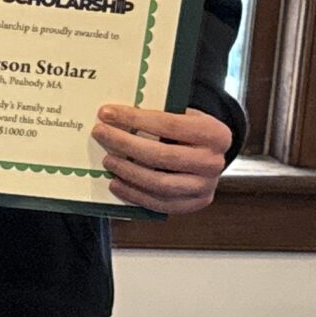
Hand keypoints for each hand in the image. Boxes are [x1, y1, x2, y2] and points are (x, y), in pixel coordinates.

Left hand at [93, 103, 232, 213]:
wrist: (209, 155)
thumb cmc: (188, 131)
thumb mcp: (182, 115)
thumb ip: (157, 115)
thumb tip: (115, 115)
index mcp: (215, 133)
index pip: (169, 125)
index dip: (135, 119)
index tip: (106, 113)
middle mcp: (214, 162)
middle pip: (162, 155)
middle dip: (125, 143)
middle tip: (100, 133)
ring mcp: (205, 186)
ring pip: (160, 183)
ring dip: (128, 171)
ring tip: (107, 160)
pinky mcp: (194, 203)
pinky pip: (159, 203)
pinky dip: (134, 194)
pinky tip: (115, 183)